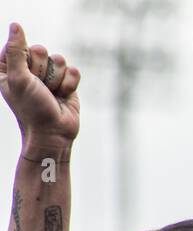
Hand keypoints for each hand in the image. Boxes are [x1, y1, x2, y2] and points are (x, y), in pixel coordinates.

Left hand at [0, 23, 80, 147]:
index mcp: (10, 67)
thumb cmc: (31, 109)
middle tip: (39, 87)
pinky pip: (73, 70)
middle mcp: (29, 69)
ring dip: (57, 80)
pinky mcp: (66, 83)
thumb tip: (15, 25)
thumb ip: (15, 50)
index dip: (25, 59)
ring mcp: (49, 76)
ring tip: (51, 94)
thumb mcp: (18, 77)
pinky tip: (63, 96)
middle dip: (43, 70)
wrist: (53, 134)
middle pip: (41, 50)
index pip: (18, 45)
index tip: (24, 77)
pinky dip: (70, 85)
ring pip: (59, 59)